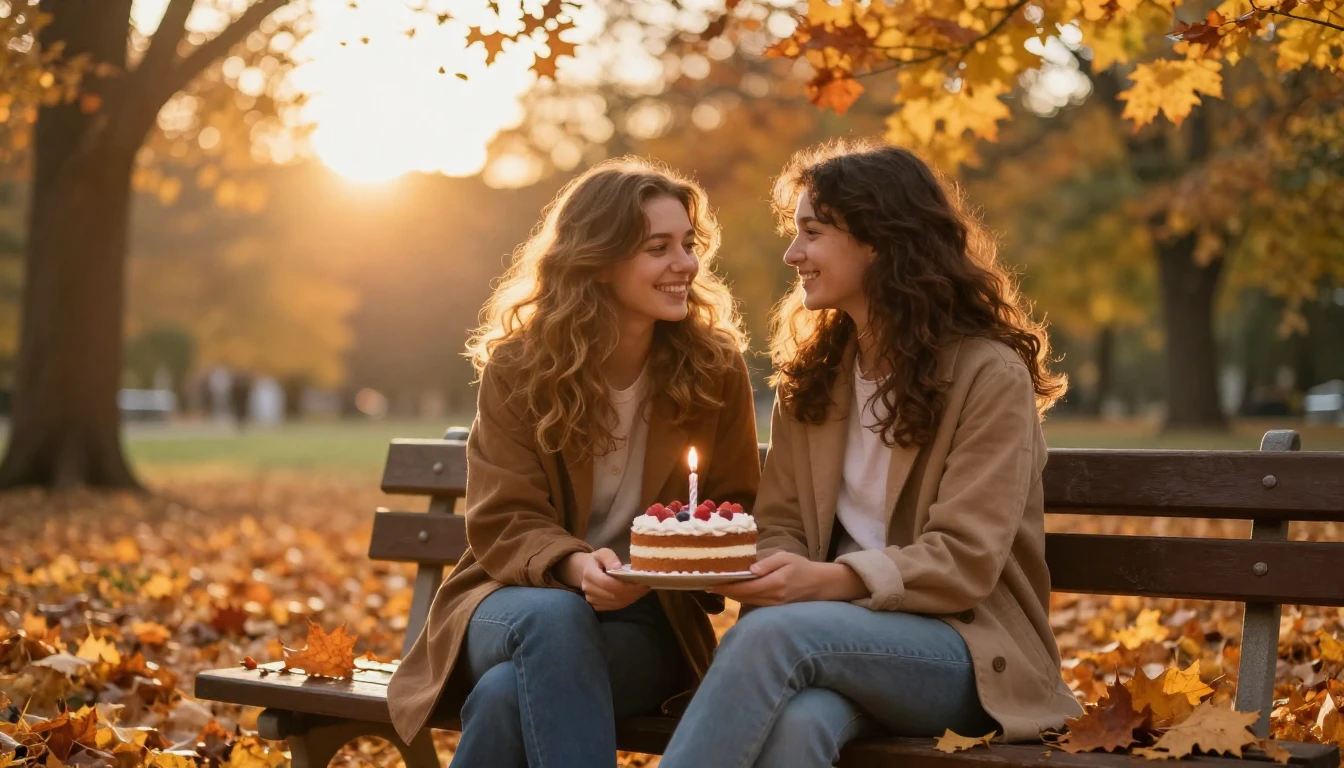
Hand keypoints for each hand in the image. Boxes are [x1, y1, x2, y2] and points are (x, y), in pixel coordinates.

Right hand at [559, 549, 650, 610]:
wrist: (585, 570)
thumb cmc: (597, 560)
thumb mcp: (603, 553)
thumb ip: (610, 558)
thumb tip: (618, 568)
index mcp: (589, 574)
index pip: (608, 584)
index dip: (626, 586)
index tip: (641, 583)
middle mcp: (588, 589)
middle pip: (614, 596)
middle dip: (632, 593)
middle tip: (646, 587)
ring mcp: (591, 599)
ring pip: (616, 604)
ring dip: (631, 598)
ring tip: (642, 591)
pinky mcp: (596, 606)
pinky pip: (614, 607)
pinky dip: (626, 602)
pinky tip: (634, 595)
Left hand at [709, 552, 868, 605]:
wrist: (821, 584)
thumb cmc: (803, 567)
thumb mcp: (786, 558)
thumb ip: (767, 563)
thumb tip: (750, 569)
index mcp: (775, 584)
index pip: (744, 588)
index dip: (725, 587)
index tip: (709, 582)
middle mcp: (773, 598)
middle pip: (742, 597)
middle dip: (724, 591)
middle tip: (706, 583)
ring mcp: (774, 606)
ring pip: (746, 602)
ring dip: (731, 595)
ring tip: (716, 586)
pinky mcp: (775, 608)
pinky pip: (753, 604)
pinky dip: (741, 598)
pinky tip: (733, 591)